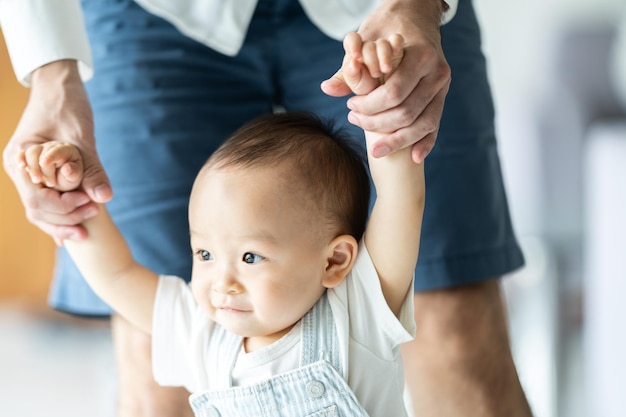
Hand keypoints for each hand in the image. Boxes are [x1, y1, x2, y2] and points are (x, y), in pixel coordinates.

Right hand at [2, 60, 111, 242]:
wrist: (58, 86)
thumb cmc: (66, 105)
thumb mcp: (82, 136)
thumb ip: (91, 168)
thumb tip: (104, 198)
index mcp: (21, 160)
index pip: (37, 199)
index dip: (63, 207)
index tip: (89, 204)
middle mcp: (19, 170)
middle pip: (37, 210)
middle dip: (65, 217)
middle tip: (94, 214)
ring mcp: (28, 174)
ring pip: (40, 210)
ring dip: (64, 220)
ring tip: (87, 227)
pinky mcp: (41, 175)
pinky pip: (47, 201)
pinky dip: (61, 215)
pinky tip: (76, 230)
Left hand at [321, 0, 450, 162]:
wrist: (416, 15)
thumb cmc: (386, 28)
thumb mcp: (366, 40)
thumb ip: (349, 68)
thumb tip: (327, 88)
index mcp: (421, 56)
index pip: (394, 93)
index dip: (369, 107)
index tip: (350, 106)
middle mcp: (437, 72)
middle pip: (407, 112)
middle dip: (378, 124)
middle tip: (354, 120)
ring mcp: (443, 87)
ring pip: (423, 124)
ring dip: (398, 140)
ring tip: (375, 149)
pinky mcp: (442, 97)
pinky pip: (435, 125)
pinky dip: (425, 143)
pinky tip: (413, 157)